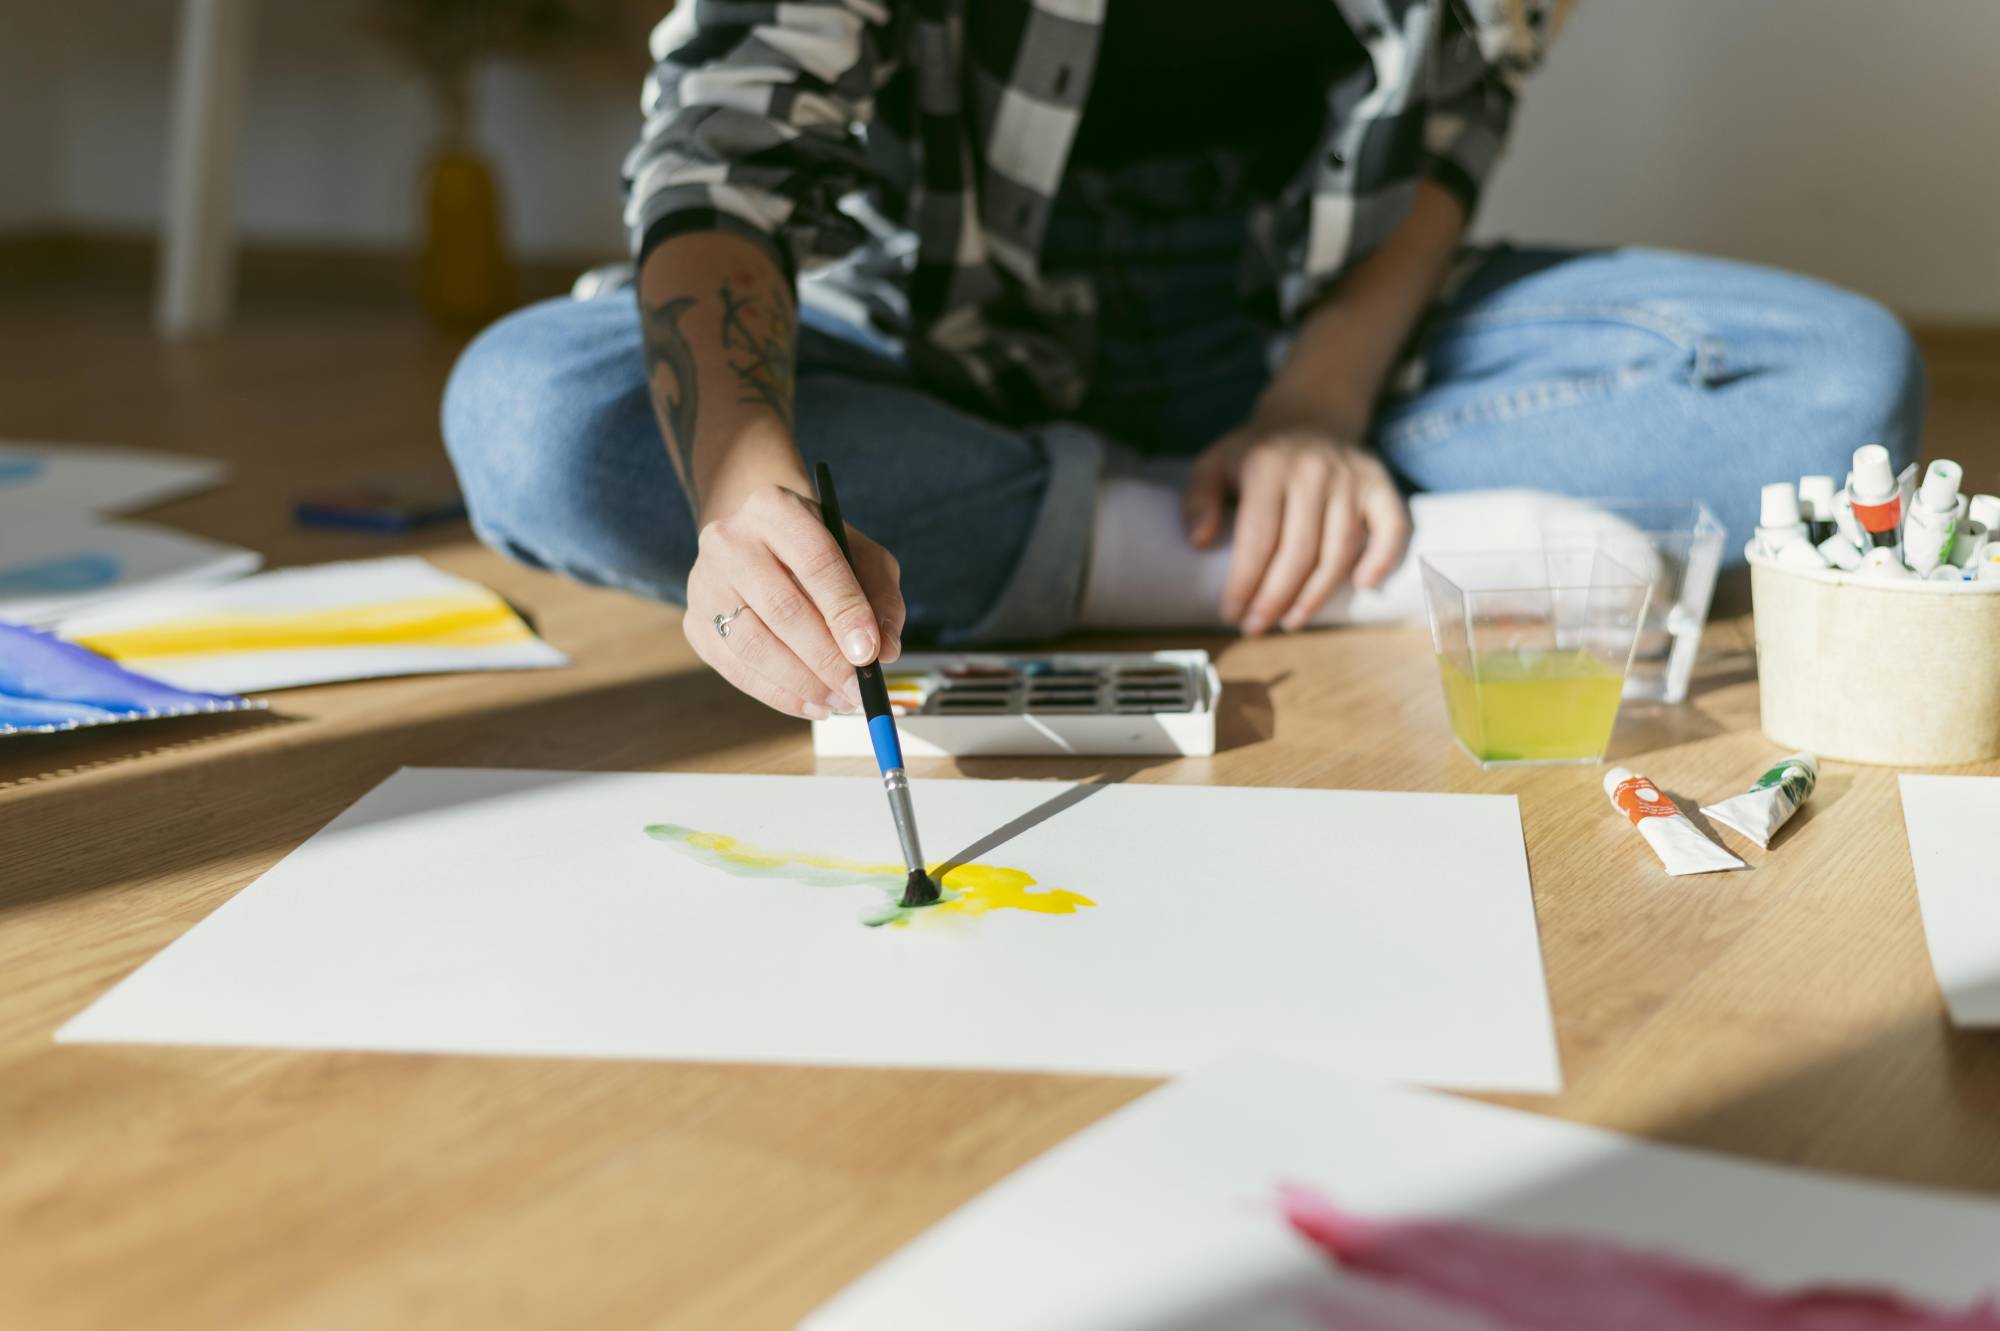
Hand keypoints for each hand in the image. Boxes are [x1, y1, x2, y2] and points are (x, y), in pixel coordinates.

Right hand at [684, 482, 905, 717]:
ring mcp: (705, 583)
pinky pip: (737, 671)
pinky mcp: (695, 624)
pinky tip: (813, 705)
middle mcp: (730, 541)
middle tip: (859, 689)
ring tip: (840, 700)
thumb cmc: (818, 551)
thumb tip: (886, 650)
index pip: (815, 562)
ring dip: (804, 683)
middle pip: (782, 608)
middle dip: (827, 658)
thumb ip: (881, 596)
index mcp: (775, 509)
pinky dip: (780, 696)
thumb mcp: (860, 556)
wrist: (757, 543)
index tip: (871, 653)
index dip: (845, 611)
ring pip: (754, 645)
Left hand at [1183, 417, 1410, 633]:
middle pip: (1299, 550)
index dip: (1244, 582)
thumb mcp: (1213, 463)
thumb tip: (1200, 542)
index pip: (1258, 537)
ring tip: (1291, 621)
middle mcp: (1314, 470)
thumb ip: (1198, 499)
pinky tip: (1363, 586)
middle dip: (1276, 598)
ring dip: (1316, 594)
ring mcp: (1351, 477)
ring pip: (1340, 549)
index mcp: (1269, 465)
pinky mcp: (1379, 484)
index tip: (1231, 613)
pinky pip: (1392, 526)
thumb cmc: (1256, 453)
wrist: (1308, 415)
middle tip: (1257, 627)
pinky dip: (1383, 558)